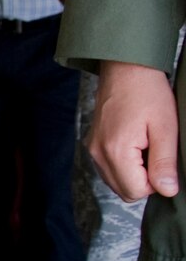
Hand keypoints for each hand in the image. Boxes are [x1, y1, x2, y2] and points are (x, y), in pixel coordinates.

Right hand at [89, 61, 179, 201]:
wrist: (125, 69)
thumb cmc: (147, 93)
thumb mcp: (165, 127)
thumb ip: (164, 162)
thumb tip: (167, 190)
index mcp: (115, 151)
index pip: (137, 191)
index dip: (156, 182)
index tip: (162, 158)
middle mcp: (98, 154)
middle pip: (124, 191)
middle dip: (144, 181)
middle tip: (156, 153)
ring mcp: (92, 150)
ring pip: (116, 183)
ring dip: (134, 174)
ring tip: (145, 146)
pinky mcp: (92, 145)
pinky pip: (109, 170)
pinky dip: (124, 166)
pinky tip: (134, 145)